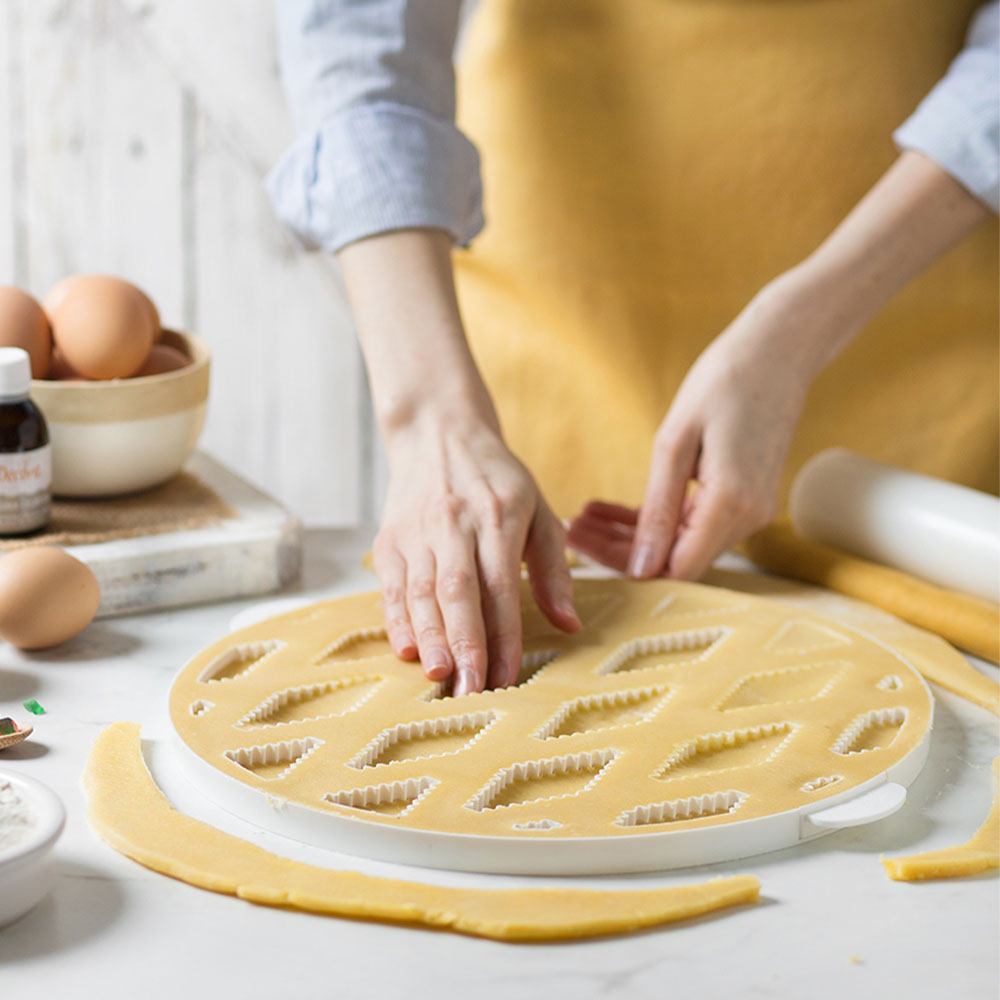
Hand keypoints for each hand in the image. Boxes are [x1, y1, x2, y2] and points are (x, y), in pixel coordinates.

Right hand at [374, 414, 579, 695]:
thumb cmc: (497, 480)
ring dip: (431, 637)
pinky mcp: (389, 540)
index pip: (502, 585)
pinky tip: (407, 650)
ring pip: (422, 591)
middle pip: (458, 591)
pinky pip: (392, 586)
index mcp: (499, 516)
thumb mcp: (538, 511)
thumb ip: (553, 569)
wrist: (438, 433)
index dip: (504, 634)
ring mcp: (417, 531)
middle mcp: (455, 524)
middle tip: (471, 691)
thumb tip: (570, 623)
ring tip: (440, 676)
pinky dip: (397, 619)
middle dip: (465, 644)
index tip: (509, 676)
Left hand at [568, 279, 811, 578]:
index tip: (581, 543)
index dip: (627, 565)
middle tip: (572, 528)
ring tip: (586, 515)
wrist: (778, 350)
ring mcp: (751, 509)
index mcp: (732, 504)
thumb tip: (641, 569)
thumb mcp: (674, 442)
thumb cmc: (724, 381)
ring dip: (633, 533)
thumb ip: (657, 510)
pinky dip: (658, 518)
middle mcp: (748, 517)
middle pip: (676, 558)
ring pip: (682, 542)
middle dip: (619, 548)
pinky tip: (614, 509)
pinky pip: (695, 522)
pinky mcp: (746, 498)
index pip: (676, 568)